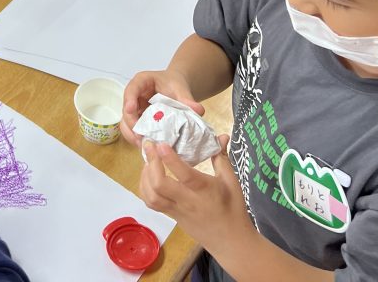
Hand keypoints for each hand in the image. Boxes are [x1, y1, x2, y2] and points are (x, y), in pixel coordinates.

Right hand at [121, 70, 203, 144]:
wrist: (175, 89)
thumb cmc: (174, 85)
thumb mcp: (180, 89)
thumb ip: (187, 99)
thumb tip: (198, 110)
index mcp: (141, 82)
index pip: (131, 89)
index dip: (129, 99)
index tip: (131, 109)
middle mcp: (134, 96)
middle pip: (126, 110)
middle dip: (132, 124)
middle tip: (140, 136)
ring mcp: (134, 110)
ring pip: (126, 123)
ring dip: (133, 135)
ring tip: (144, 145)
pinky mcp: (137, 121)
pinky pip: (132, 131)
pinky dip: (138, 139)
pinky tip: (148, 146)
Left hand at [140, 135, 243, 249]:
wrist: (230, 241)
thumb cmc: (233, 208)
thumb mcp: (231, 181)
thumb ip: (221, 157)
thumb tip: (222, 135)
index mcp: (204, 190)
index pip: (185, 175)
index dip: (171, 159)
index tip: (161, 143)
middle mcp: (187, 201)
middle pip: (161, 186)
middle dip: (151, 164)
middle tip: (149, 145)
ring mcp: (177, 211)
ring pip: (152, 196)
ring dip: (145, 176)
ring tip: (147, 159)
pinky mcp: (171, 216)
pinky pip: (152, 204)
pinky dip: (144, 188)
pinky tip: (148, 175)